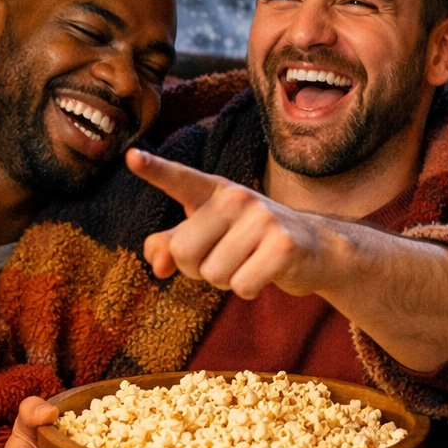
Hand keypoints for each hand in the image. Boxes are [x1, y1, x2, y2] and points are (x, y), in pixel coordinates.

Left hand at [126, 148, 447, 371]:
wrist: (316, 249)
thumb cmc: (252, 243)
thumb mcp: (210, 238)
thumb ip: (171, 246)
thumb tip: (155, 264)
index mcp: (215, 192)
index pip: (180, 180)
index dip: (154, 169)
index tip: (130, 157)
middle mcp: (237, 198)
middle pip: (184, 252)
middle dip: (198, 269)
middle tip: (227, 258)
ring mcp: (262, 219)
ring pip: (213, 275)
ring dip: (227, 281)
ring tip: (249, 263)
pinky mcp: (282, 245)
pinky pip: (241, 286)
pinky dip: (249, 289)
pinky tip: (266, 274)